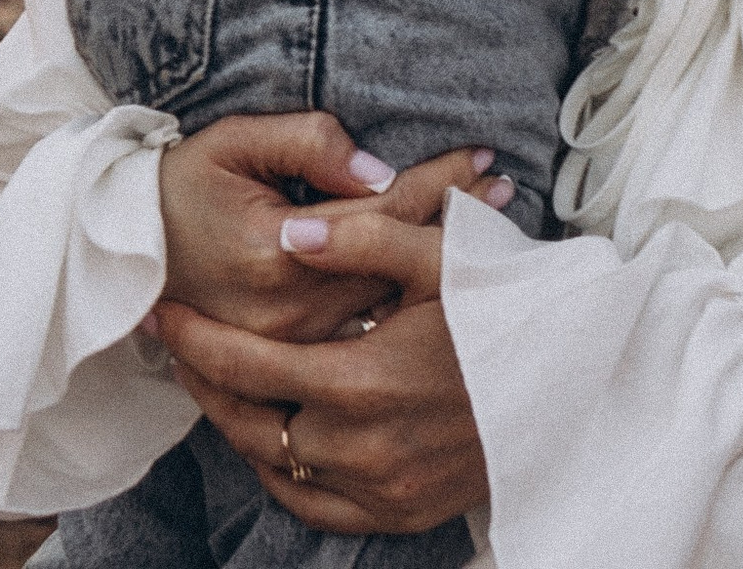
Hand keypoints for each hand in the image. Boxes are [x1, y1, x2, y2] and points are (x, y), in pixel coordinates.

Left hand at [155, 210, 484, 537]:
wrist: (576, 383)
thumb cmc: (509, 310)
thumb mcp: (445, 258)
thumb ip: (365, 238)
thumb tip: (295, 230)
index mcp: (362, 379)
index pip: (249, 365)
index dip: (198, 340)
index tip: (165, 315)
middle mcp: (359, 445)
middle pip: (248, 421)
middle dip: (204, 380)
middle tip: (179, 346)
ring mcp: (376, 488)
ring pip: (273, 465)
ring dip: (238, 423)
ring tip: (218, 383)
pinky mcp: (395, 513)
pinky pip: (310, 504)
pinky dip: (280, 472)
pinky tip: (274, 436)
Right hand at [157, 113, 512, 343]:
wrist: (130, 253)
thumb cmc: (184, 185)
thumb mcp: (236, 141)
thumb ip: (309, 145)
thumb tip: (378, 169)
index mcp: (278, 249)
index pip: (380, 210)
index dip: (437, 181)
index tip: (485, 156)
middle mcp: (288, 308)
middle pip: (392, 260)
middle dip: (452, 221)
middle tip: (507, 190)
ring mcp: (287, 344)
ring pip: (383, 302)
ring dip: (436, 265)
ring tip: (489, 232)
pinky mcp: (285, 358)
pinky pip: (358, 332)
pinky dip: (402, 302)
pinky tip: (436, 281)